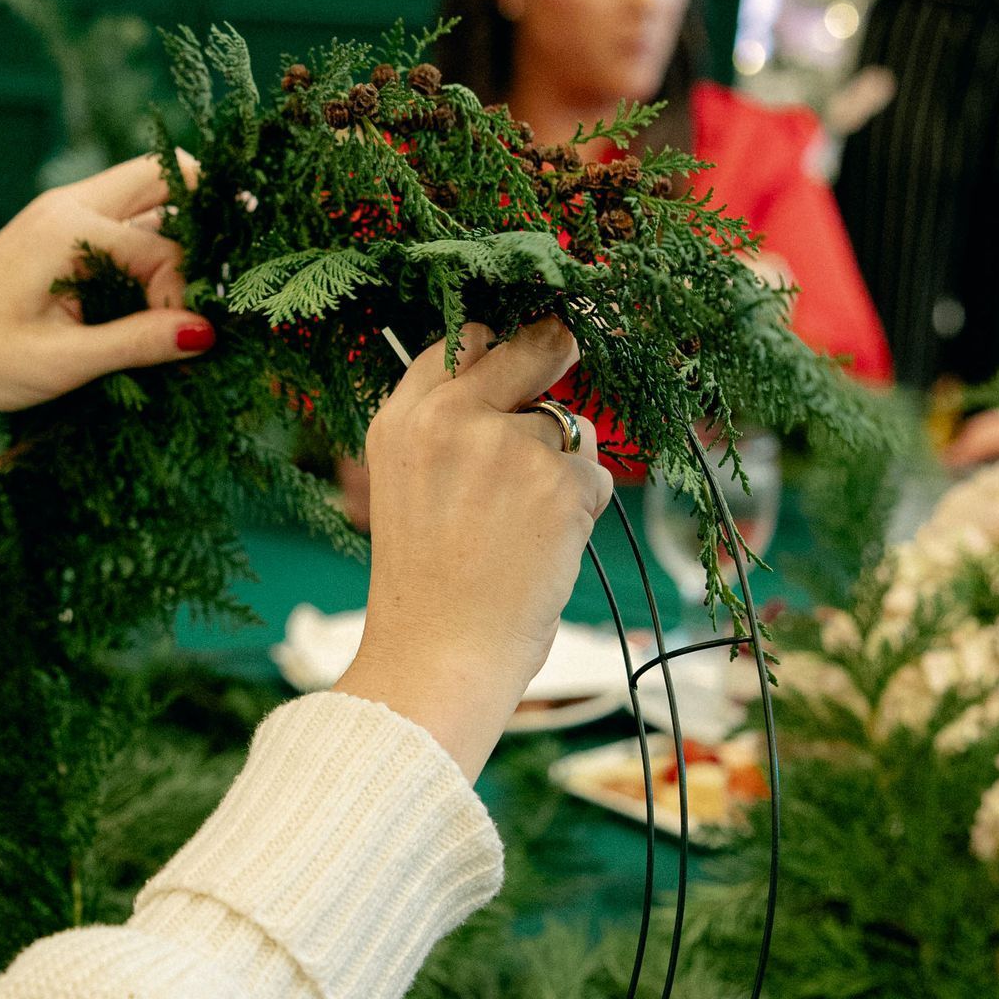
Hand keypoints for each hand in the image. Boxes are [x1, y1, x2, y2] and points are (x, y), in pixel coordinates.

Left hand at [0, 155, 206, 487]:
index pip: (164, 248)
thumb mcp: (63, 362)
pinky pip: (122, 218)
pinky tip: (152, 294)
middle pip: (165, 175)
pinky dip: (149, 244)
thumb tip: (206, 334)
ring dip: (175, 234)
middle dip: (203, 219)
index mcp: (67, 228)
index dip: (184, 295)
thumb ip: (136, 343)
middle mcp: (68, 205)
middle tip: (217, 279)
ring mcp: (62, 212)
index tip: (182, 342)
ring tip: (187, 292)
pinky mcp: (58, 230)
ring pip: (146, 193)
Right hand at [337, 320, 611, 782]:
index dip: (496, 349)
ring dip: (563, 469)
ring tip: (521, 531)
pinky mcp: (559, 483)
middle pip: (530, 349)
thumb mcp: (404, 488)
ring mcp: (507, 447)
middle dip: (556, 351)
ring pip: (569, 428)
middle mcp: (451, 419)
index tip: (514, 360)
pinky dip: (583, 512)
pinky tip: (544, 550)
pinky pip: (596, 476)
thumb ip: (444, 431)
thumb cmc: (426, 588)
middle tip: (569, 352)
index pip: (460, 342)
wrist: (439, 656)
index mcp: (402, 420)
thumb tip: (515, 384)